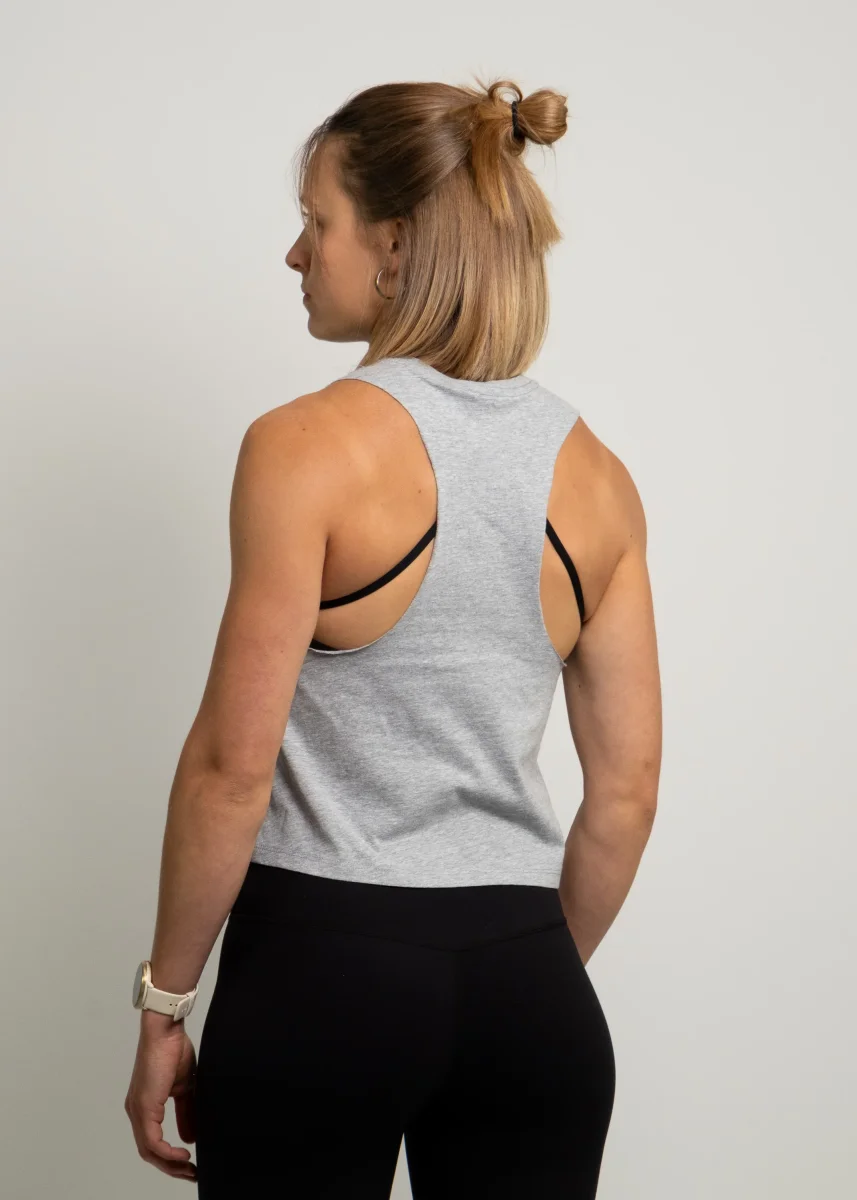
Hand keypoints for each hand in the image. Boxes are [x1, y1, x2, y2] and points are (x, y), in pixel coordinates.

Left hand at [124, 1018, 197, 1182]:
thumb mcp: (185, 1087)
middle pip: (149, 1152)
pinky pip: (152, 1141)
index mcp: (144, 1106)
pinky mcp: (143, 1107)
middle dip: (171, 1168)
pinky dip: (167, 1153)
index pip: (153, 1142)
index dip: (170, 1158)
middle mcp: (136, 1111)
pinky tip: (183, 1155)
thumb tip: (191, 1137)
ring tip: (190, 1169)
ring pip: (149, 1151)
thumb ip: (186, 1112)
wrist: (166, 1030)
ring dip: (170, 1164)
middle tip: (191, 1174)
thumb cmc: (174, 1050)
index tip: (189, 1165)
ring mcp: (137, 1110)